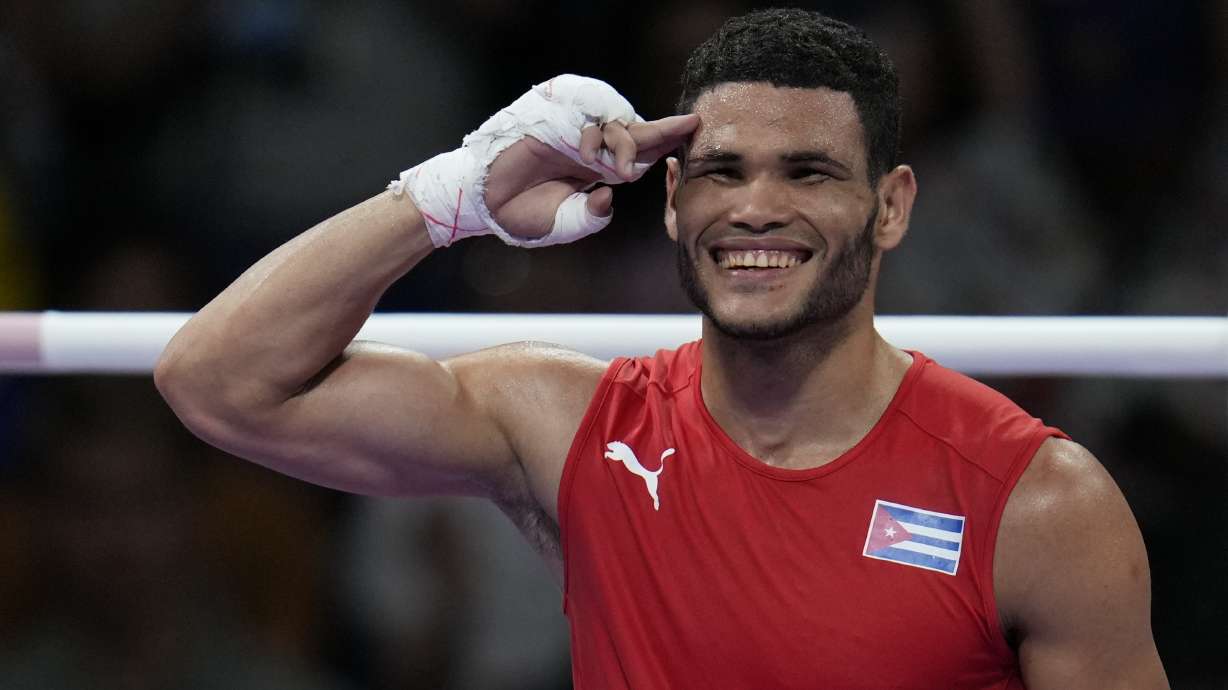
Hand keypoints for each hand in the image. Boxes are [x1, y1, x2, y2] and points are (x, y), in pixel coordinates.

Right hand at [483, 114, 699, 240]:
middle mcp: (588, 144)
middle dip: (654, 136)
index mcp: (596, 167)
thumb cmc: (522, 215)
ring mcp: (570, 129)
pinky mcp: (550, 116)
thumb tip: (610, 195)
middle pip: (634, 130)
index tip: (695, 127)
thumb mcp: (567, 223)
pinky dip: (592, 129)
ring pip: (614, 120)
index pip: (639, 149)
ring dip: (621, 140)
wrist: (484, 205)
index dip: (666, 139)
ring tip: (613, 167)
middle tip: (659, 144)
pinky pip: (583, 110)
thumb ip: (592, 216)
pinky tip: (587, 152)